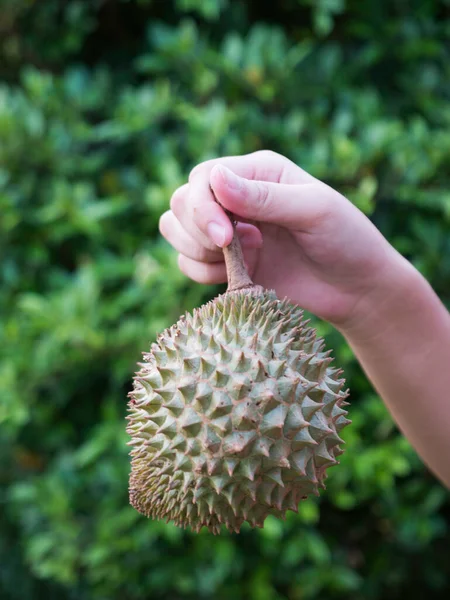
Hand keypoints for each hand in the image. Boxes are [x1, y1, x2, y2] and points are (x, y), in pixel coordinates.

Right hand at [159, 150, 401, 328]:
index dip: (202, 208)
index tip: (225, 238)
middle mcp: (237, 197)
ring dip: (194, 250)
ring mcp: (229, 230)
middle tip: (230, 249)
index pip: (203, 178)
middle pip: (181, 201)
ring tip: (239, 260)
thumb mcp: (314, 210)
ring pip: (174, 229)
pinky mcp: (226, 262)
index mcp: (258, 172)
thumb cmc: (347, 240)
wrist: (356, 288)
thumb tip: (215, 178)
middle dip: (195, 230)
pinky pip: (187, 263)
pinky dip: (202, 272)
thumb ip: (265, 197)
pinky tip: (239, 276)